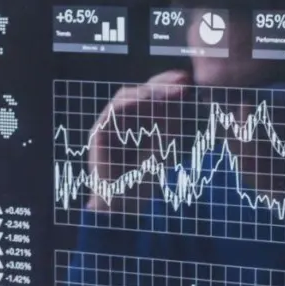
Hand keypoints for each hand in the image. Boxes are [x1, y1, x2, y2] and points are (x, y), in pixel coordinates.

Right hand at [84, 69, 189, 213]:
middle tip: (181, 81)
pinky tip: (146, 99)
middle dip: (161, 84)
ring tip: (167, 91)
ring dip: (148, 91)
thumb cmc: (142, 181)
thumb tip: (180, 92)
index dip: (167, 84)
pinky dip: (130, 103)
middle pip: (139, 91)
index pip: (151, 96)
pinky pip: (113, 111)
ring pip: (125, 96)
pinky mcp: (98, 133)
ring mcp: (108, 126)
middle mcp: (121, 121)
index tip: (186, 80)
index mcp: (136, 122)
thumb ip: (169, 122)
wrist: (123, 206)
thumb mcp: (164, 145)